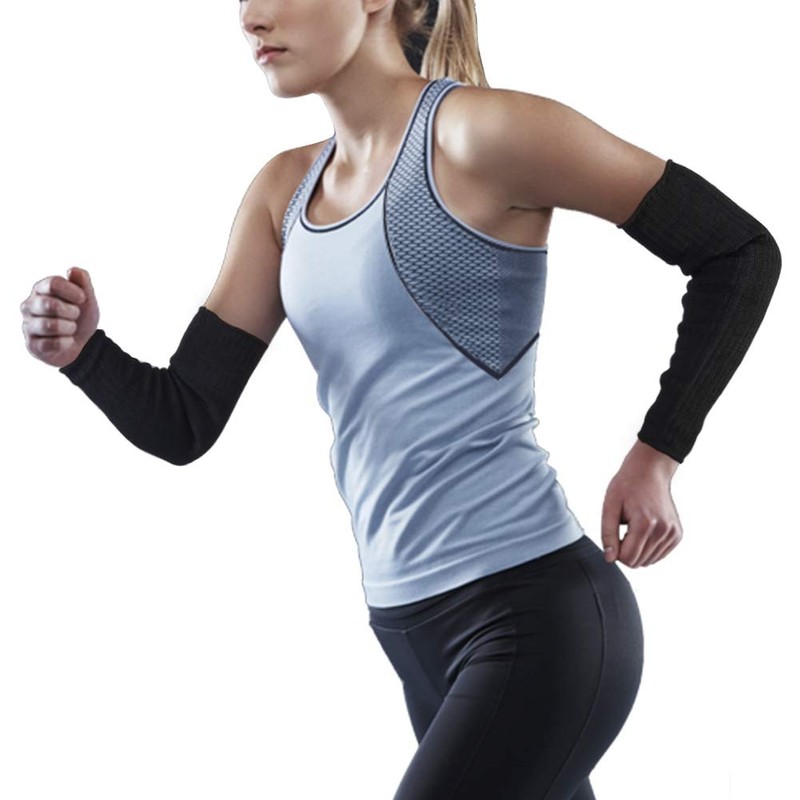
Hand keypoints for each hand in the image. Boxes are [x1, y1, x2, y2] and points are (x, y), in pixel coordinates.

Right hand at [21, 267, 99, 367]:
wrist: (81, 343)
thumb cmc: (80, 316)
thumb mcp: (87, 298)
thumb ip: (82, 282)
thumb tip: (72, 270)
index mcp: (41, 289)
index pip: (53, 283)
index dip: (73, 292)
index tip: (82, 299)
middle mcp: (29, 305)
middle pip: (51, 305)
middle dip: (72, 312)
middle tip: (75, 315)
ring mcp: (28, 325)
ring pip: (50, 325)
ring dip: (69, 328)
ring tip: (70, 328)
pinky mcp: (32, 344)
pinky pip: (51, 343)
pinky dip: (66, 343)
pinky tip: (66, 340)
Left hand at [601, 439, 682, 567]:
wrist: (649, 471)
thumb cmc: (626, 486)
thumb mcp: (610, 506)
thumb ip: (608, 534)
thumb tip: (610, 559)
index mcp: (645, 523)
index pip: (627, 558)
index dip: (615, 550)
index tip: (614, 534)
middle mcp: (663, 530)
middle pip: (638, 562)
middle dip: (626, 550)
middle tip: (623, 528)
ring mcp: (673, 533)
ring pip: (648, 561)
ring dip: (637, 549)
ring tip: (634, 527)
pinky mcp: (677, 535)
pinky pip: (658, 555)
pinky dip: (648, 547)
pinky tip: (644, 530)